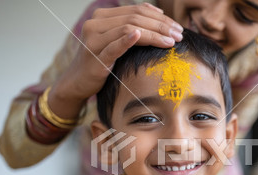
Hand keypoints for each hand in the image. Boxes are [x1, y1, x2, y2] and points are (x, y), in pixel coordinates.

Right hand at [49, 3, 182, 118]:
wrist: (77, 82)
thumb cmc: (101, 62)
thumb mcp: (116, 41)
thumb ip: (131, 28)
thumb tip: (158, 15)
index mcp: (103, 16)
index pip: (137, 10)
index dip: (159, 17)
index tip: (176, 27)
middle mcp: (96, 23)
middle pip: (135, 18)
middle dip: (161, 26)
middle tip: (179, 35)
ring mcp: (94, 39)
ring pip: (129, 29)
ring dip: (154, 34)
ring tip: (171, 41)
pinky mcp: (96, 56)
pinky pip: (114, 46)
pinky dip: (127, 40)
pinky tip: (139, 36)